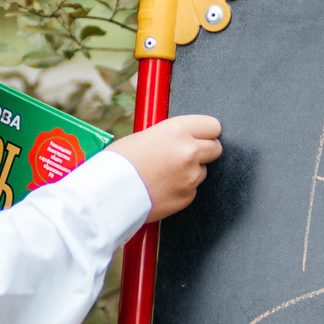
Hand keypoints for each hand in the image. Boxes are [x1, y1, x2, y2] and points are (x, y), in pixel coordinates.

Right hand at [107, 114, 223, 222]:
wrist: (108, 194)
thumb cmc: (119, 162)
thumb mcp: (144, 135)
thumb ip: (171, 135)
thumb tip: (184, 136)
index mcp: (178, 130)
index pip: (213, 126)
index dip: (205, 132)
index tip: (200, 135)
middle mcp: (189, 152)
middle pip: (215, 148)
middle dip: (204, 151)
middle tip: (185, 154)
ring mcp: (190, 177)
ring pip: (203, 171)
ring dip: (190, 171)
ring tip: (164, 173)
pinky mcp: (187, 197)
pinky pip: (191, 190)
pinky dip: (181, 189)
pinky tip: (161, 187)